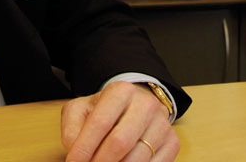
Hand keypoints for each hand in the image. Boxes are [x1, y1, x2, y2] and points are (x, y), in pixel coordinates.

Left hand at [61, 82, 178, 161]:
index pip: (100, 123)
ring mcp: (162, 123)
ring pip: (137, 158)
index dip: (84, 148)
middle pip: (120, 142)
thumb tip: (76, 150)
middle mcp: (145, 104)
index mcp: (121, 91)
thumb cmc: (104, 111)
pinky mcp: (173, 142)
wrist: (135, 107)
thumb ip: (73, 129)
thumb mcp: (81, 110)